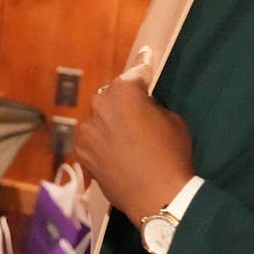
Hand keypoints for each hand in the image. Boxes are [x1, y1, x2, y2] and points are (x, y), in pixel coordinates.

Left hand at [75, 52, 194, 225]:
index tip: (146, 56)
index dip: (143, 66)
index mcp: (124, 91)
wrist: (158, 197)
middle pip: (112, 95)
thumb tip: (143, 105)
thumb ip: (152, 105)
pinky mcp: (80, 150)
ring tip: (124, 139)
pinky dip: (100, 141)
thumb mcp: (172, 121)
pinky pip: (91, 138)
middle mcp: (99, 104)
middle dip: (123, 100)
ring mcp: (86, 128)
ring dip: (109, 122)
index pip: (136, 71)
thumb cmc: (171, 155)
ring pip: (99, 118)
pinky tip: (113, 153)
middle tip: (137, 115)